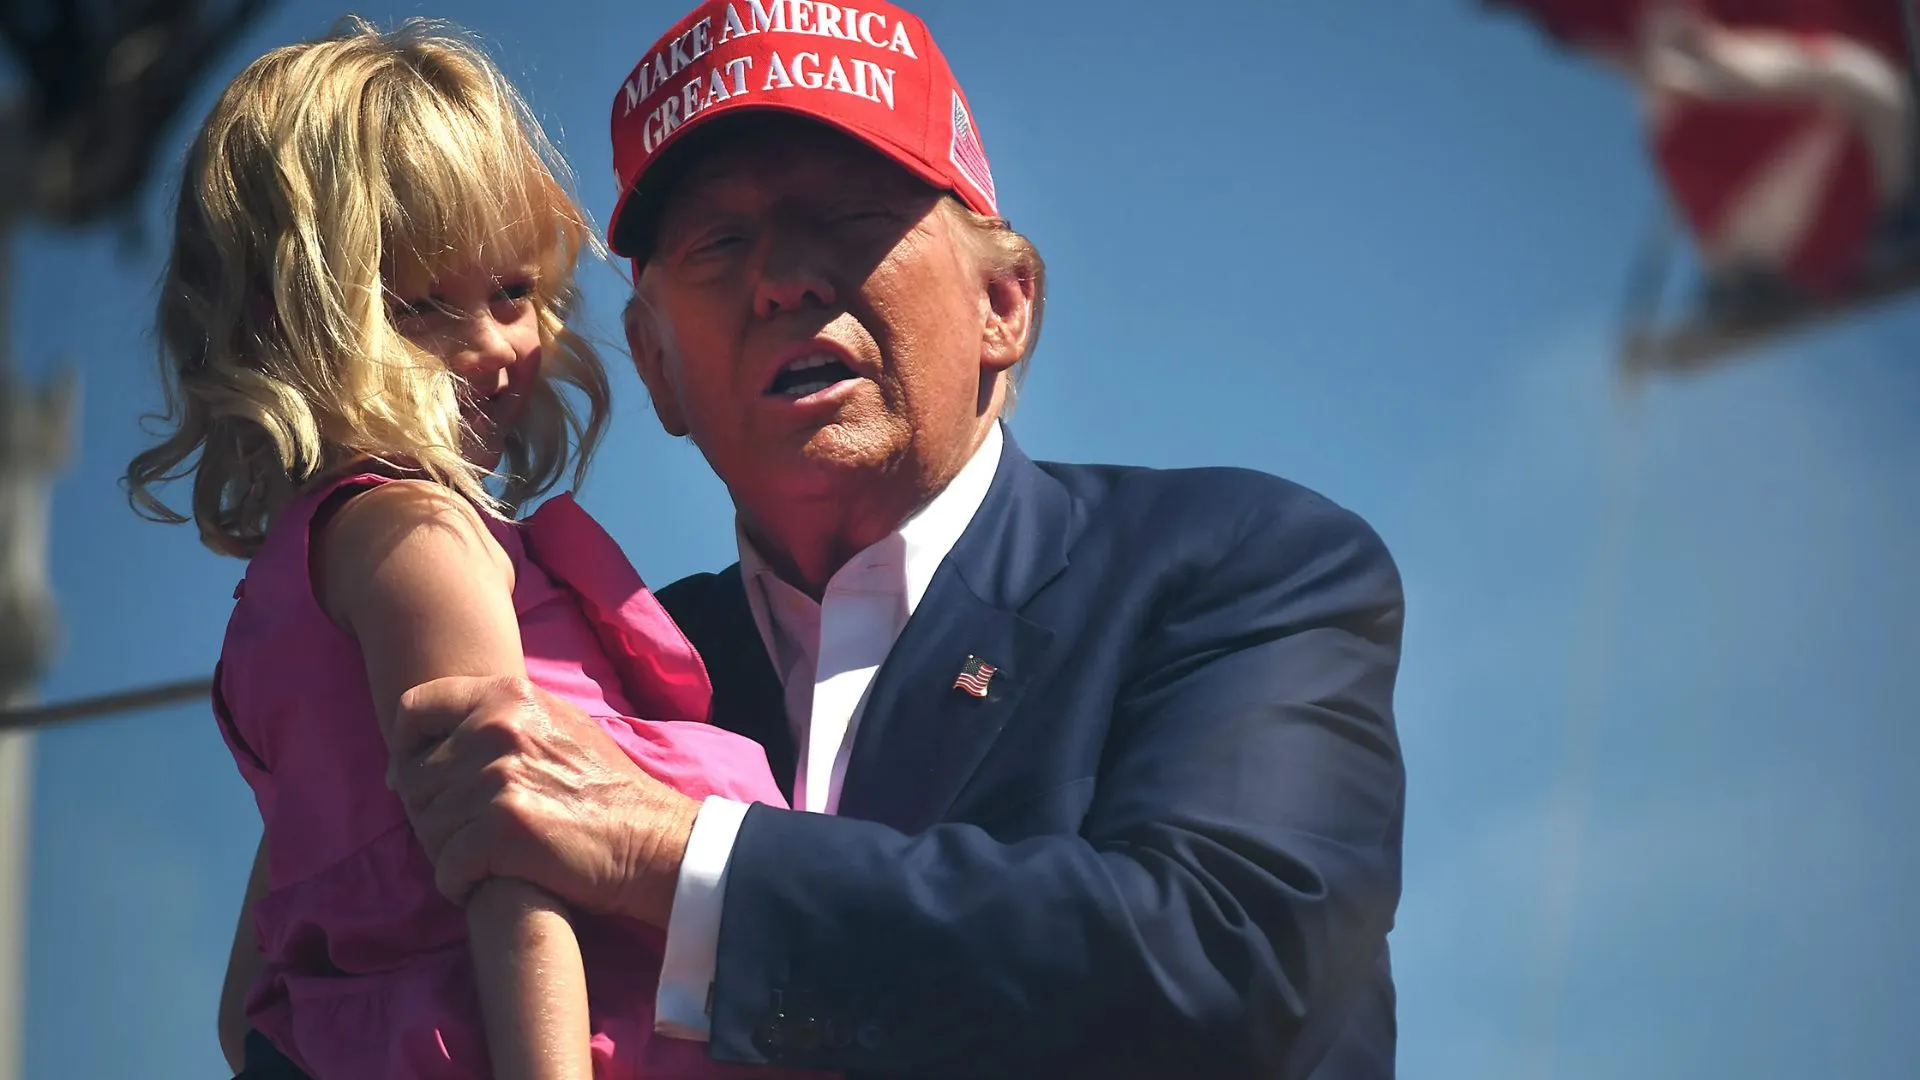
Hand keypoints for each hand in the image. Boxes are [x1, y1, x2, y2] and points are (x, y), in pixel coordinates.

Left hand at [385, 675, 700, 926]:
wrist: (652, 839)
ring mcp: (500, 777)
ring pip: (427, 827)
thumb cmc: (605, 788)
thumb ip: (499, 716)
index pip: (415, 707)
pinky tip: (484, 883)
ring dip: (447, 853)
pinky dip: (459, 884)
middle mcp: (499, 728)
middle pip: (415, 779)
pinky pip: (446, 867)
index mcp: (508, 695)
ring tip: (482, 859)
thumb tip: (426, 739)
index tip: (414, 776)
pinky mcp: (504, 829)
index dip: (405, 746)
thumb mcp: (558, 723)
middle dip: (431, 814)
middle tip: (466, 834)